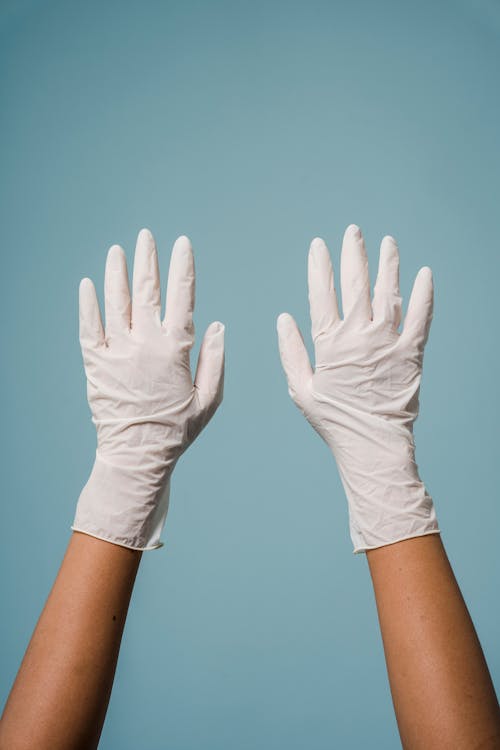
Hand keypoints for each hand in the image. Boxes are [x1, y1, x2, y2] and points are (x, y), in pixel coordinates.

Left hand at [73, 229, 224, 549]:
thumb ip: (214, 360)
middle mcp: (144, 343)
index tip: (182, 244)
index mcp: (175, 349)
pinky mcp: (94, 363)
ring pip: (116, 302)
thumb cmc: (177, 430)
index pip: (182, 297)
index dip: (183, 267)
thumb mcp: (209, 400)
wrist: (136, 456)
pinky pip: (88, 327)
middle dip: (148, 259)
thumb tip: (217, 325)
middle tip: (146, 236)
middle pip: (146, 290)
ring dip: (117, 273)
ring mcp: (116, 351)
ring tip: (118, 250)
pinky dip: (87, 304)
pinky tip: (87, 284)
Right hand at [277, 224, 438, 552]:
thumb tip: (283, 319)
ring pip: (388, 292)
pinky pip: (421, 317)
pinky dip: (424, 295)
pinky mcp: (412, 352)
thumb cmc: (334, 421)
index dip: (319, 266)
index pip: (322, 294)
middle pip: (355, 284)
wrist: (372, 444)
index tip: (318, 245)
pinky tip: (425, 274)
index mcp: (330, 343)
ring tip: (387, 243)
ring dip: (387, 265)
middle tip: (353, 231)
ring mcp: (388, 342)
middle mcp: (359, 335)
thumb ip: (291, 351)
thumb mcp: (301, 389)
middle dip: (353, 254)